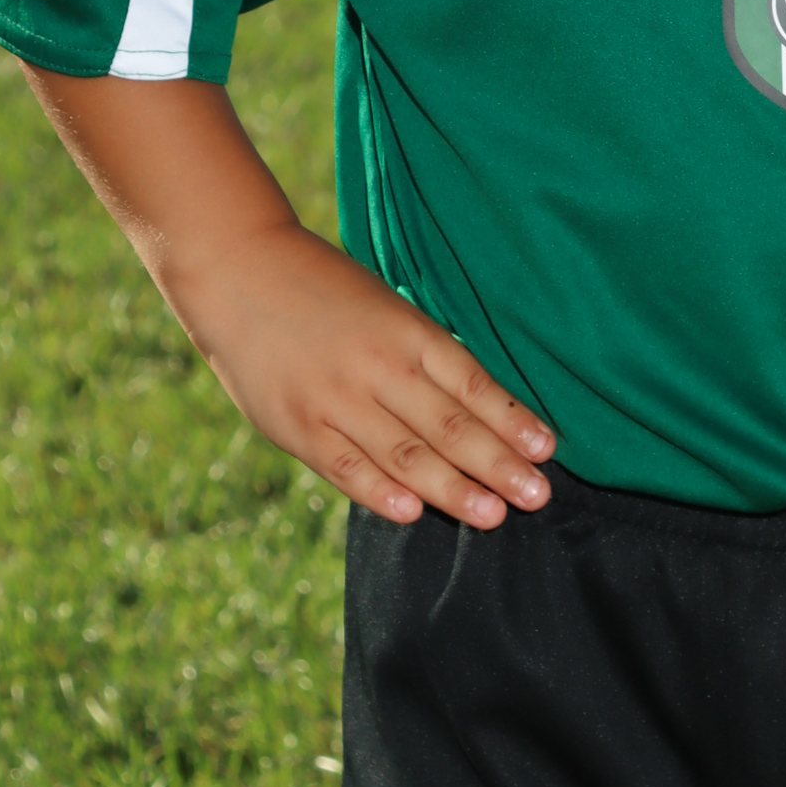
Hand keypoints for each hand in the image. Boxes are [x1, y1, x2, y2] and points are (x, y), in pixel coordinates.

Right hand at [23, 68, 554, 525]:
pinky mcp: (298, 426)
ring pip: (406, 454)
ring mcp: (336, 400)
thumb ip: (426, 358)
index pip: (472, 384)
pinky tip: (413, 513)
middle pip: (449, 426)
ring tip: (494, 515)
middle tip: (539, 497)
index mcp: (408, 332)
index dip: (511, 420)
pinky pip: (346, 466)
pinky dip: (380, 492)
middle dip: (498, 465)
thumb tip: (482, 409)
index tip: (547, 450)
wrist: (238, 271)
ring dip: (454, 489)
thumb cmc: (327, 292)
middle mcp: (378, 367)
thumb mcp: (388, 308)